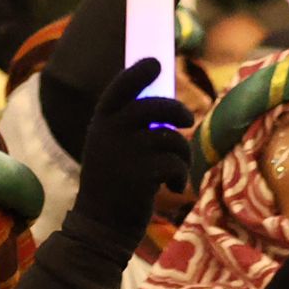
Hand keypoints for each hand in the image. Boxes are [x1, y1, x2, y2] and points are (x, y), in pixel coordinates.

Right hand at [69, 59, 193, 239]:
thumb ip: (129, 127)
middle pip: (154, 105)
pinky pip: (176, 163)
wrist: (101, 225)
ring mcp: (125, 152)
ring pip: (171, 137)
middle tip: (187, 121)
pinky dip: (180, 176)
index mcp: (100, 124)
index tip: (156, 62)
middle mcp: (110, 133)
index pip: (120, 87)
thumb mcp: (110, 150)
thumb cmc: (112, 185)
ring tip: (175, 170)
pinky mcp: (142, 174)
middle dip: (177, 111)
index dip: (138, 72)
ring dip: (181, 153)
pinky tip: (172, 187)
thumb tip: (166, 106)